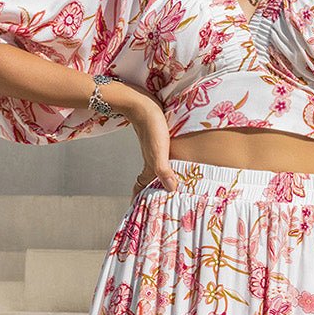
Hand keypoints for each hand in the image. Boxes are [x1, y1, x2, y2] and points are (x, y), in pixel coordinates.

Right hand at [103, 81, 182, 200]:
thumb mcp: (159, 151)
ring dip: (160, 180)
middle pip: (149, 181)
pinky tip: (175, 165)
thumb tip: (171, 189)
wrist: (143, 103)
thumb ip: (164, 170)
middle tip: (158, 205)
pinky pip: (163, 158)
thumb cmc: (151, 127)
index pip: (141, 187)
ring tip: (168, 190)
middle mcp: (151, 160)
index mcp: (150, 166)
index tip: (137, 211)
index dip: (138, 199)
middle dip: (151, 193)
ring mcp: (155, 151)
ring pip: (156, 170)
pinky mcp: (159, 141)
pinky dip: (167, 166)